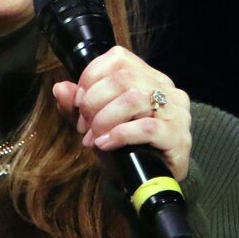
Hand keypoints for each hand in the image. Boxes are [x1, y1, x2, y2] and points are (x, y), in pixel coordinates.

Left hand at [52, 45, 191, 180]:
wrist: (151, 179)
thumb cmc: (125, 146)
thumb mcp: (95, 122)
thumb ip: (76, 106)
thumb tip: (60, 88)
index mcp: (147, 76)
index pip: (117, 58)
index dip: (91, 77)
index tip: (78, 103)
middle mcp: (165, 87)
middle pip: (123, 78)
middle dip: (93, 103)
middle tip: (84, 127)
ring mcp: (175, 111)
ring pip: (134, 99)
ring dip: (104, 119)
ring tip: (94, 138)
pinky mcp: (178, 136)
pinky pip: (147, 127)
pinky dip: (120, 135)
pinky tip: (106, 144)